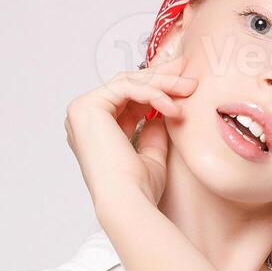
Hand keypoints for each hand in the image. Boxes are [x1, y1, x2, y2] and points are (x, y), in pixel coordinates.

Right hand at [64, 55, 197, 207]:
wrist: (128, 202)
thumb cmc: (139, 189)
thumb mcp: (151, 155)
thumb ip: (153, 134)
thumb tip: (162, 114)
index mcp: (95, 131)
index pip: (127, 99)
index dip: (157, 89)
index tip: (184, 84)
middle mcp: (84, 118)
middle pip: (127, 85)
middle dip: (161, 76)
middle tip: (187, 68)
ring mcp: (82, 111)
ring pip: (128, 82)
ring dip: (162, 83)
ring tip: (189, 88)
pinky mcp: (87, 106)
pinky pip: (126, 87)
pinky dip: (153, 93)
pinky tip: (173, 107)